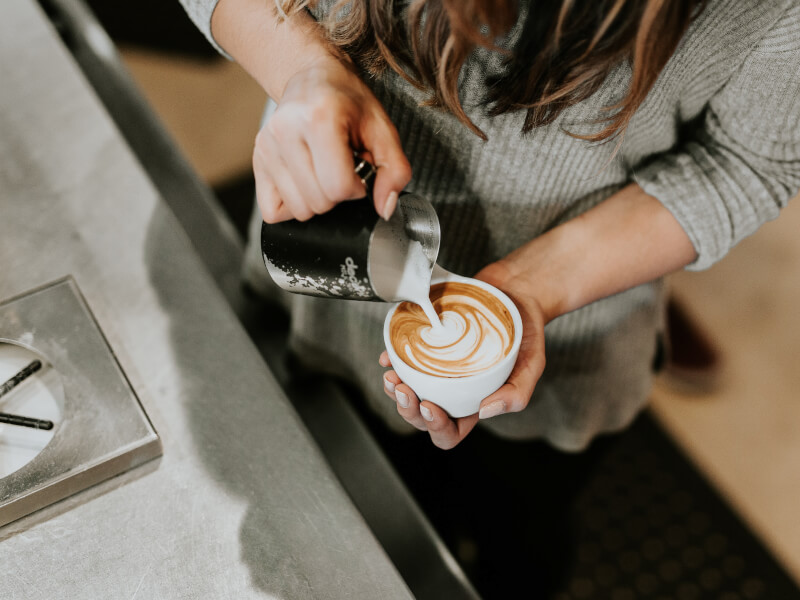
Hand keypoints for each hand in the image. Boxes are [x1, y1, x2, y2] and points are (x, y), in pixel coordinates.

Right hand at [254, 58, 411, 222]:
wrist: (313, 78)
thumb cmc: (348, 101)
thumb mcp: (382, 129)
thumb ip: (395, 170)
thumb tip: (385, 207)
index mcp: (320, 118)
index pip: (338, 187)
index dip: (357, 188)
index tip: (358, 171)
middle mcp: (286, 131)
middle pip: (318, 203)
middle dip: (338, 194)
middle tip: (341, 168)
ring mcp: (266, 146)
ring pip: (298, 211)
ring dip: (317, 199)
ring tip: (323, 171)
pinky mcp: (257, 159)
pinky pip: (273, 211)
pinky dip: (293, 205)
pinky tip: (304, 182)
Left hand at [379, 261, 547, 448]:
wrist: (516, 292)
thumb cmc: (526, 331)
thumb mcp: (533, 363)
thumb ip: (517, 393)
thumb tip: (485, 412)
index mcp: (474, 403)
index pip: (450, 432)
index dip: (435, 427)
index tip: (429, 406)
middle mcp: (453, 390)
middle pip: (422, 416)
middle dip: (408, 409)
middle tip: (404, 389)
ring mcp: (438, 370)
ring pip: (408, 392)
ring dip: (395, 391)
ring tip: (391, 377)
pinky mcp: (428, 347)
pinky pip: (403, 360)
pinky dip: (392, 361)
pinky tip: (388, 357)